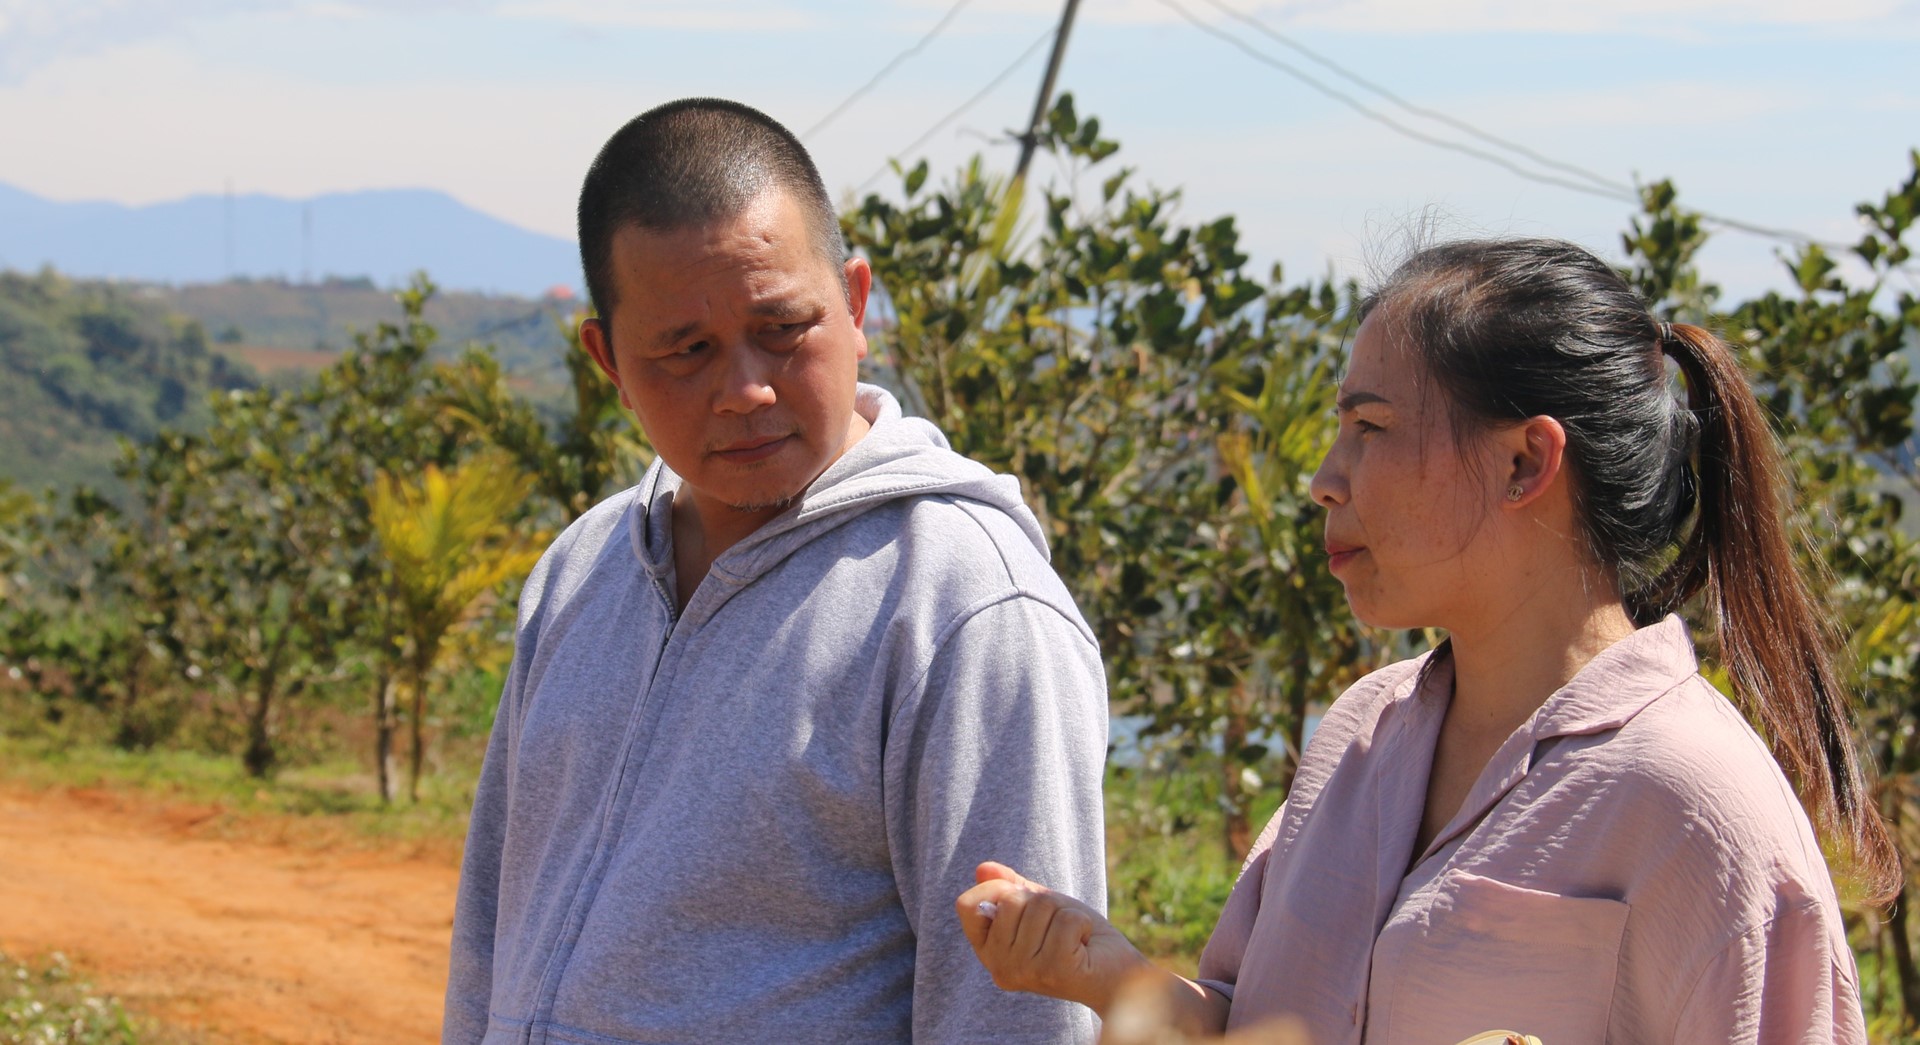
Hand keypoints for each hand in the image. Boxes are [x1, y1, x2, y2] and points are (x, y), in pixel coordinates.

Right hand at [954, 861, 1149, 1015]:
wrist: (1117, 975)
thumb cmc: (1077, 939)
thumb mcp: (1040, 907)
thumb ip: (1011, 888)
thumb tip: (982, 868)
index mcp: (989, 952)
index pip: (967, 905)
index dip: (995, 889)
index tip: (1026, 897)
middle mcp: (1000, 967)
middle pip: (1011, 900)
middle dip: (1044, 902)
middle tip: (1059, 927)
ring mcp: (1025, 972)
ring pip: (1041, 907)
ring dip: (1066, 913)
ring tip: (1073, 938)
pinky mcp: (1054, 971)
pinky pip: (1067, 920)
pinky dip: (1084, 923)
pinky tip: (1085, 946)